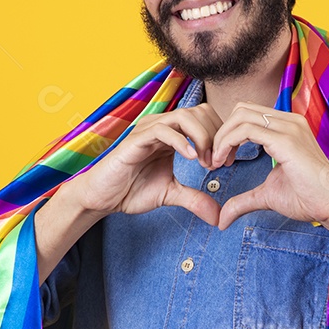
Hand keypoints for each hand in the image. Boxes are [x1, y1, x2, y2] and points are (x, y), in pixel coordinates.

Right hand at [75, 103, 223, 225]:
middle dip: (216, 136)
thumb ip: (195, 199)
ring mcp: (148, 130)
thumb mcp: (172, 194)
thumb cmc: (131, 190)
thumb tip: (218, 217)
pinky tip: (192, 159)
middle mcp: (162, 126)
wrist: (102, 197)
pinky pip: (162, 130)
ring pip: (184, 116)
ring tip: (206, 163)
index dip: (220, 137)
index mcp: (172, 134)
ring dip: (202, 138)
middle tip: (218, 163)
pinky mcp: (135, 139)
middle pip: (200, 112)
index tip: (226, 162)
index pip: (205, 118)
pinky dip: (181, 142)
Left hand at [210, 103, 328, 234]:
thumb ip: (243, 200)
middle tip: (215, 159)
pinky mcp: (286, 140)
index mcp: (287, 127)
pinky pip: (246, 130)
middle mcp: (289, 121)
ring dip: (222, 137)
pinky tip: (226, 161)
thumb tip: (221, 219)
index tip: (222, 159)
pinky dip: (228, 142)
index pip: (248, 114)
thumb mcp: (267, 195)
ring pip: (241, 115)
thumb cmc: (308, 198)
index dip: (228, 133)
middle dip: (221, 132)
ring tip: (218, 161)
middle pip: (241, 109)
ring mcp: (289, 127)